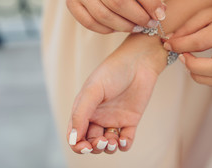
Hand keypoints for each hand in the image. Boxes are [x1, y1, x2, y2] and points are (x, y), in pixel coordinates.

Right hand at [65, 0, 165, 33]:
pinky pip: (93, 24)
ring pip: (105, 17)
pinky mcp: (71, 4)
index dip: (150, 2)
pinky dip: (109, 30)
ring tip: (137, 28)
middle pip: (119, 3)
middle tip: (149, 25)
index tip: (160, 16)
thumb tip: (161, 13)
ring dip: (126, 26)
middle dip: (139, 17)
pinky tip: (119, 27)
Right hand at [67, 34, 167, 153]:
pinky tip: (123, 141)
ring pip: (108, 144)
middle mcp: (98, 117)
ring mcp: (114, 119)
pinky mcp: (130, 120)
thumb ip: (80, 114)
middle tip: (102, 141)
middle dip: (94, 147)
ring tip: (113, 141)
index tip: (85, 146)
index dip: (78, 145)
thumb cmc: (112, 72)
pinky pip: (126, 140)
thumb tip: (72, 139)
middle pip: (91, 142)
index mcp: (84, 110)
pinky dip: (124, 145)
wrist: (139, 62)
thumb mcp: (93, 90)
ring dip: (108, 148)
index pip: (75, 135)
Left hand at [164, 2, 211, 88]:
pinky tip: (199, 67)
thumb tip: (169, 42)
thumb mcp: (204, 14)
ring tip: (189, 61)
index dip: (180, 45)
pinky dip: (205, 78)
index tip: (168, 44)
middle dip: (193, 65)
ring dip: (198, 74)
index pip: (201, 42)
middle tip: (182, 56)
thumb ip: (186, 28)